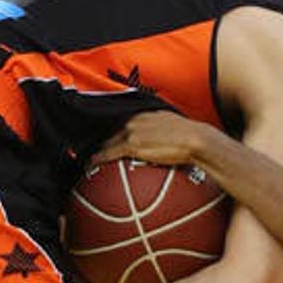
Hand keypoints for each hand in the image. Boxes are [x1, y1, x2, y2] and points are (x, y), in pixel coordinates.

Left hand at [92, 111, 213, 165]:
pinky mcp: (132, 144)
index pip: (121, 122)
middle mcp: (135, 119)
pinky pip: (108, 153)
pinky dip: (97, 159)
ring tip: (85, 159)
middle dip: (99, 139)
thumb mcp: (178, 131)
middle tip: (88, 149)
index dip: (110, 131)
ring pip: (106, 140)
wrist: (196, 140)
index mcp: (144, 115)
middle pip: (110, 130)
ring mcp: (132, 130)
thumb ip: (167, 135)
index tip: (104, 139)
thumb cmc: (194, 139)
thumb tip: (168, 148)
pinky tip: (90, 167)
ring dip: (95, 149)